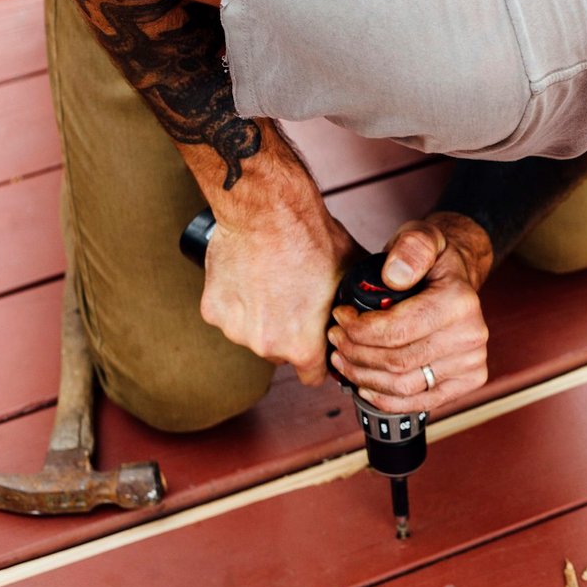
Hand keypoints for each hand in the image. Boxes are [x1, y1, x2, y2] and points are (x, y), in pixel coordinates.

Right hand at [200, 201, 358, 385]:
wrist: (268, 209)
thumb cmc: (312, 239)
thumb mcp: (350, 276)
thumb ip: (359, 305)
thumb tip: (374, 311)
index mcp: (302, 346)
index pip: (313, 377)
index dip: (321, 361)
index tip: (321, 345)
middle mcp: (266, 345)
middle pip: (282, 354)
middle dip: (290, 335)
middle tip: (297, 303)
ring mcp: (235, 328)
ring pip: (253, 334)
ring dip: (262, 317)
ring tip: (275, 283)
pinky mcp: (212, 309)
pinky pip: (230, 314)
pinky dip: (238, 300)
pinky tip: (251, 276)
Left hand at [328, 214, 493, 412]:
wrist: (458, 279)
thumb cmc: (434, 260)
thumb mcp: (421, 237)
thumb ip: (410, 248)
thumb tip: (394, 276)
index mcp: (460, 303)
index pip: (396, 331)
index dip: (358, 329)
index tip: (339, 317)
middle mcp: (471, 337)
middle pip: (396, 362)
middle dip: (355, 353)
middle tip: (335, 340)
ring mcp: (471, 363)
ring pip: (403, 386)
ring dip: (364, 377)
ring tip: (343, 359)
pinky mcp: (467, 381)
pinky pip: (420, 402)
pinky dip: (386, 399)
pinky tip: (365, 385)